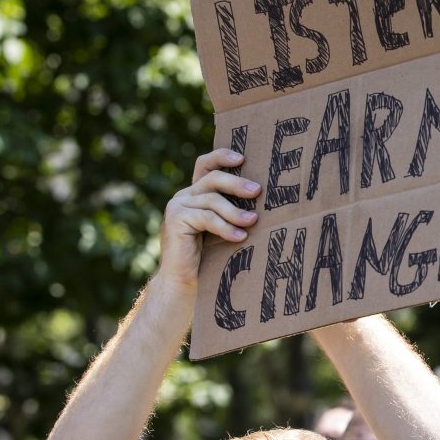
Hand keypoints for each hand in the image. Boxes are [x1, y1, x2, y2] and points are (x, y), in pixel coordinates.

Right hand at [157, 148, 260, 288]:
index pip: (206, 165)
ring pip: (212, 200)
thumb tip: (264, 196)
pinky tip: (240, 236)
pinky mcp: (176, 220)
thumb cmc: (210, 256)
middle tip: (258, 191)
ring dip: (235, 211)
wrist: (185, 283)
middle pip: (213, 178)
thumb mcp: (223, 227)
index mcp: (195, 193)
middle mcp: (184, 196)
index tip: (243, 157)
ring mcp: (177, 206)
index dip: (222, 156)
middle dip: (237, 183)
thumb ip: (233, 209)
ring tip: (254, 220)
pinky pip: (207, 218)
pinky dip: (226, 227)